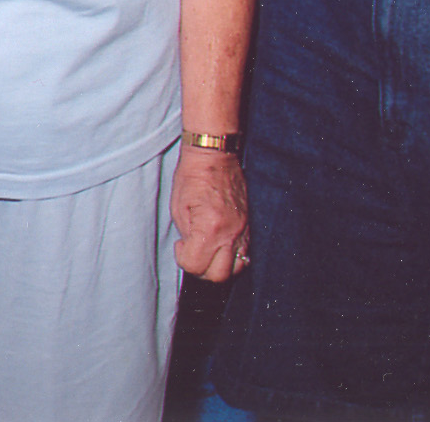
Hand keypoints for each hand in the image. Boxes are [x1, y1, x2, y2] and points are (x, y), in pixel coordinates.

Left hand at [170, 145, 248, 281]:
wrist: (215, 153)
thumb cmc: (193, 175)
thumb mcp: (178, 207)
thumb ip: (187, 235)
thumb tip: (192, 251)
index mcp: (209, 228)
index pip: (196, 266)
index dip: (183, 259)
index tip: (181, 245)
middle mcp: (231, 233)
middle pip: (219, 276)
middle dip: (202, 270)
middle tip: (192, 253)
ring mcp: (244, 230)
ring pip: (237, 268)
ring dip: (220, 266)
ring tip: (207, 250)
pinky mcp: (250, 225)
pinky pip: (245, 253)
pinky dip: (232, 256)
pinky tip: (220, 244)